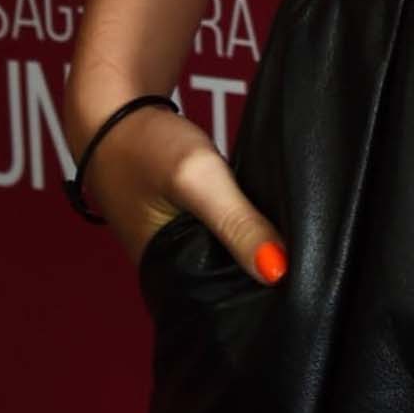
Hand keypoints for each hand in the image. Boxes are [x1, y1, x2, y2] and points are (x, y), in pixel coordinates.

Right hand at [65, 94, 287, 286]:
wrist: (112, 108)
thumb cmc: (145, 144)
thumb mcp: (197, 179)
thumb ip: (238, 222)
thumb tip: (278, 270)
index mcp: (165, 279)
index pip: (226, 304)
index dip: (263, 293)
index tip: (299, 279)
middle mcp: (170, 273)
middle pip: (230, 284)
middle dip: (262, 269)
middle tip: (300, 254)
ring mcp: (176, 250)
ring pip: (229, 260)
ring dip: (254, 248)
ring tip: (290, 241)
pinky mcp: (185, 228)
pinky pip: (223, 238)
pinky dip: (242, 229)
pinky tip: (264, 222)